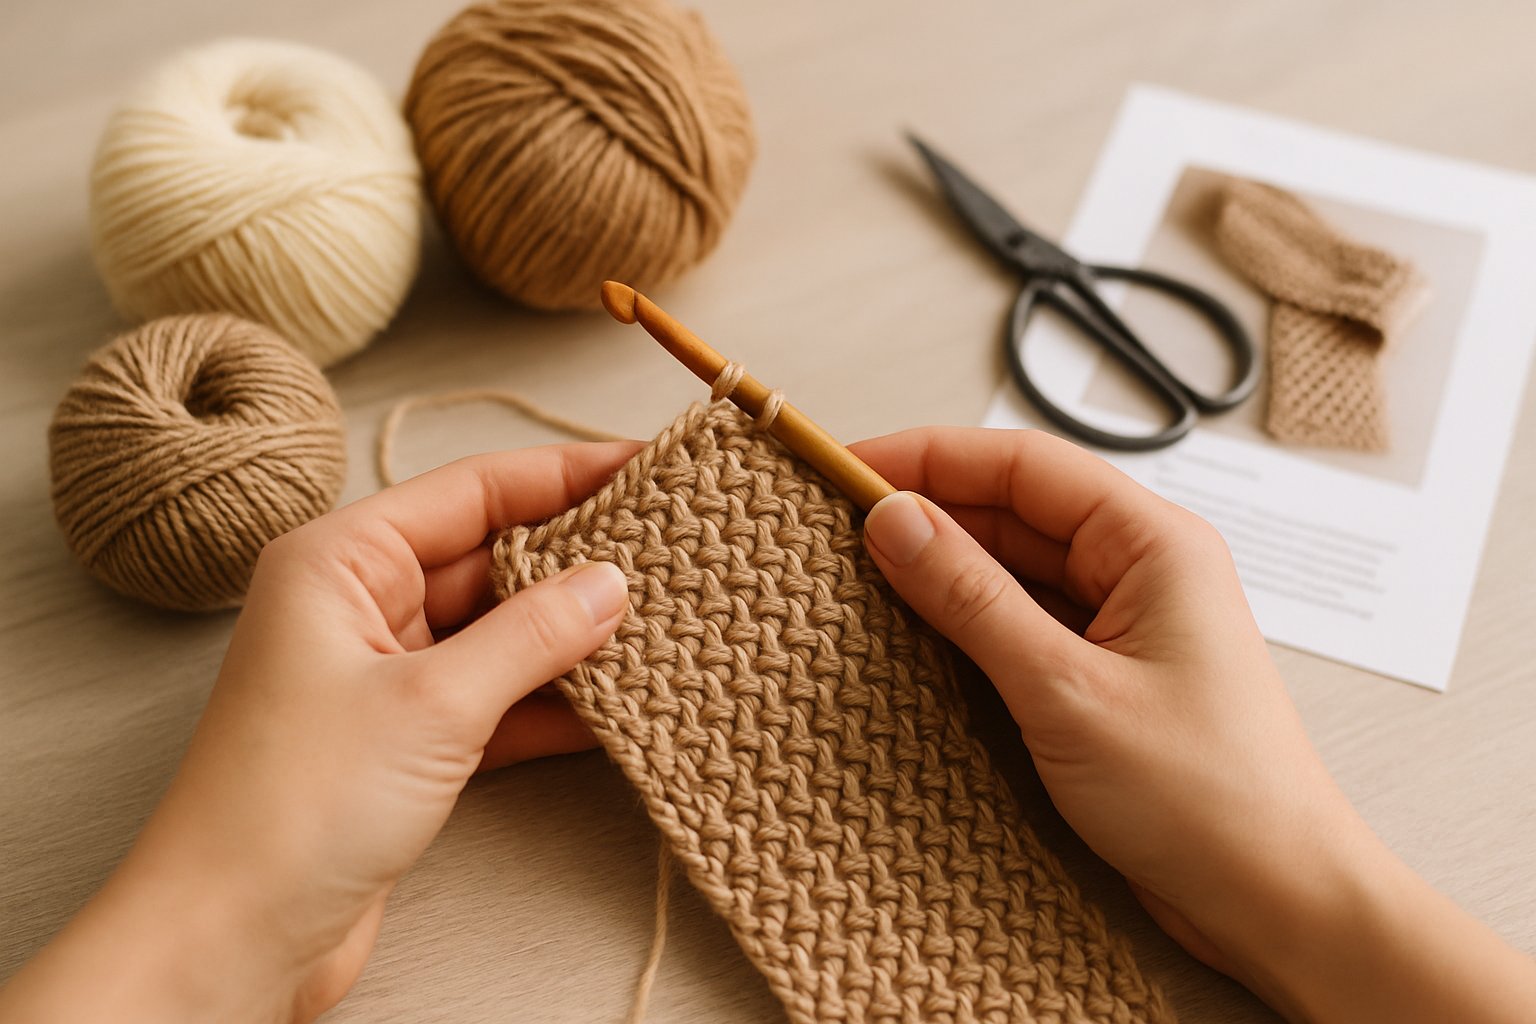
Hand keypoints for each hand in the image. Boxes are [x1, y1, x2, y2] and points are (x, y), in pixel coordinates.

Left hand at [0, 443, 633, 1023]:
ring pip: (500, 631)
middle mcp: (359, 605)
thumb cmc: (293, 807)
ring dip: (572, 635)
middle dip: (578, 558)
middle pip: (491, 556)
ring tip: (663, 620)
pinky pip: (496, 698)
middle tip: (671, 550)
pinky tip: (618, 702)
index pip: (473, 489)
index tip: (644, 467)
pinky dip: (551, 701)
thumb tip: (610, 584)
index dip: (565, 474)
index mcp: (340, 561)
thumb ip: (532, 635)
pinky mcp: (406, 741)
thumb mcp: (433, 703)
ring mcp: (385, 675)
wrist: (232, 939)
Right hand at [852, 427, 1535, 1023]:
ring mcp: (1123, 624)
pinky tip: (915, 635)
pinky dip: (967, 624)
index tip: (848, 469)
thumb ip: (972, 599)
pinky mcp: (1104, 677)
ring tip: (859, 578)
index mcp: (1153, 543)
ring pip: (1014, 568)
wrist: (1276, 902)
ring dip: (942, 571)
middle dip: (927, 512)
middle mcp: (1140, 569)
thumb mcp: (1065, 690)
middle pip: (1014, 510)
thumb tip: (895, 522)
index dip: (928, 457)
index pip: (1022, 464)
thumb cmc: (1209, 799)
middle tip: (835, 528)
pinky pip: (1022, 624)